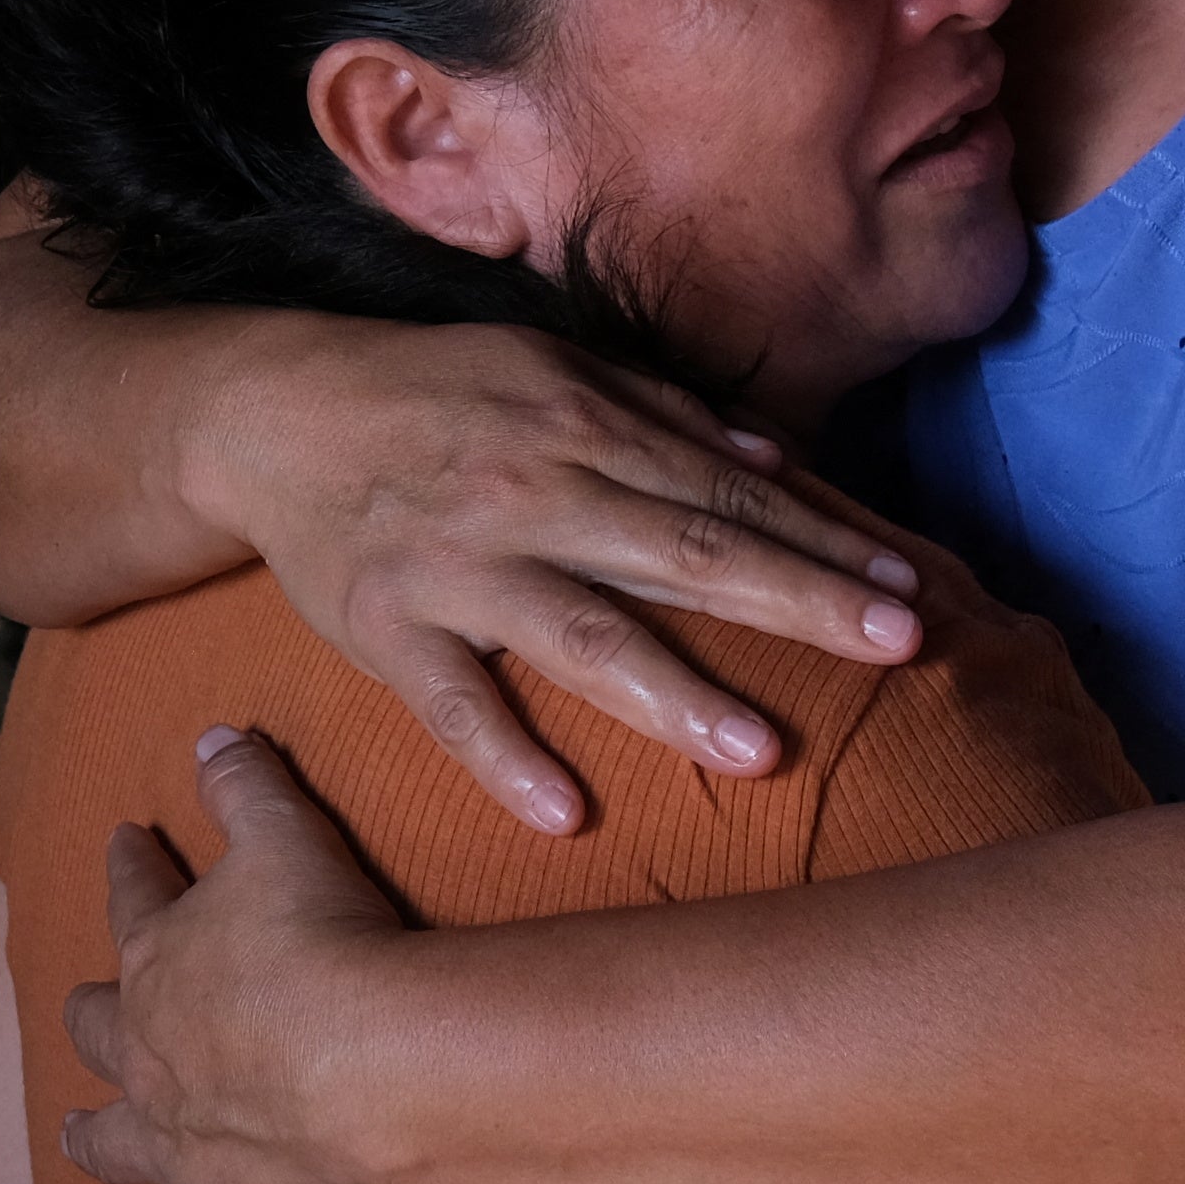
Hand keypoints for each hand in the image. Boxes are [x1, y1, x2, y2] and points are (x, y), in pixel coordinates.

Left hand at [54, 728, 415, 1183]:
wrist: (360, 1060)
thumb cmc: (324, 938)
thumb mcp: (284, 832)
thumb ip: (245, 781)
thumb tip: (210, 732)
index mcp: (162, 956)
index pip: (136, 898)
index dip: (133, 868)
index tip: (126, 842)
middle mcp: (150, 1051)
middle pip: (101, 1028)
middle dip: (90, 1015)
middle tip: (80, 1008)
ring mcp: (176, 1137)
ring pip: (113, 1141)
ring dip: (93, 1139)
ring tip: (74, 1141)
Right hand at [192, 323, 923, 836]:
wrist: (274, 410)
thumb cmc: (437, 395)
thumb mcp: (552, 369)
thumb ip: (665, 417)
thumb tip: (779, 461)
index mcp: (584, 423)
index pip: (725, 493)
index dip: (821, 540)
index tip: (910, 588)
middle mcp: (531, 488)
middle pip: (683, 552)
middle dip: (796, 601)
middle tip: (898, 647)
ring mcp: (457, 563)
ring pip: (580, 633)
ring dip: (673, 694)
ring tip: (761, 754)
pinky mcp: (386, 625)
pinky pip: (451, 701)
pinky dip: (504, 757)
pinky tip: (566, 814)